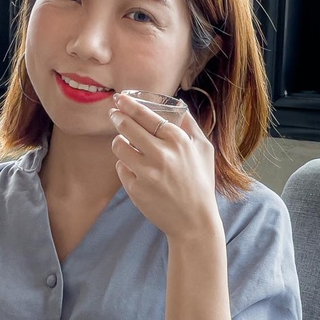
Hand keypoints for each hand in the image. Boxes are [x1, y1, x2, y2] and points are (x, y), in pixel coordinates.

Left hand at [109, 92, 219, 239]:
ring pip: (119, 146)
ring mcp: (146, 172)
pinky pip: (121, 168)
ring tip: (123, 142)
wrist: (193, 221)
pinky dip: (124, 165)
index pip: (147, 115)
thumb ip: (191, 127)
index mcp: (178, 141)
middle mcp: (161, 154)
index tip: (120, 98)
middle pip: (127, 127)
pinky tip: (133, 167)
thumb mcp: (204, 151)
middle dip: (117, 117)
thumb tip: (179, 105)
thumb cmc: (200, 184)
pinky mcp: (135, 189)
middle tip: (114, 114)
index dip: (129, 104)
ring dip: (119, 141)